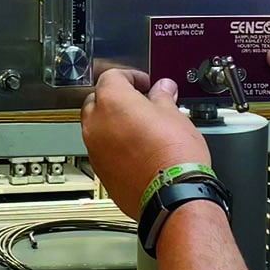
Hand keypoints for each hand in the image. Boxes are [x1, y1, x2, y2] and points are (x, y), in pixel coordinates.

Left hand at [81, 69, 210, 220]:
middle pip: (98, 100)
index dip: (131, 77)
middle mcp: (96, 124)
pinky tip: (137, 150)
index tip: (145, 83)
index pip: (112, 76)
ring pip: (97, 127)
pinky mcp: (101, 171)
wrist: (171, 194)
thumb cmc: (173, 155)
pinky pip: (102, 150)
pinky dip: (114, 146)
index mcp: (112, 100)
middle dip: (117, 99)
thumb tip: (163, 89)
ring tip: (140, 128)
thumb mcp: (173, 114)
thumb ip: (162, 97)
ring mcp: (95, 149)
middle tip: (141, 103)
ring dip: (113, 123)